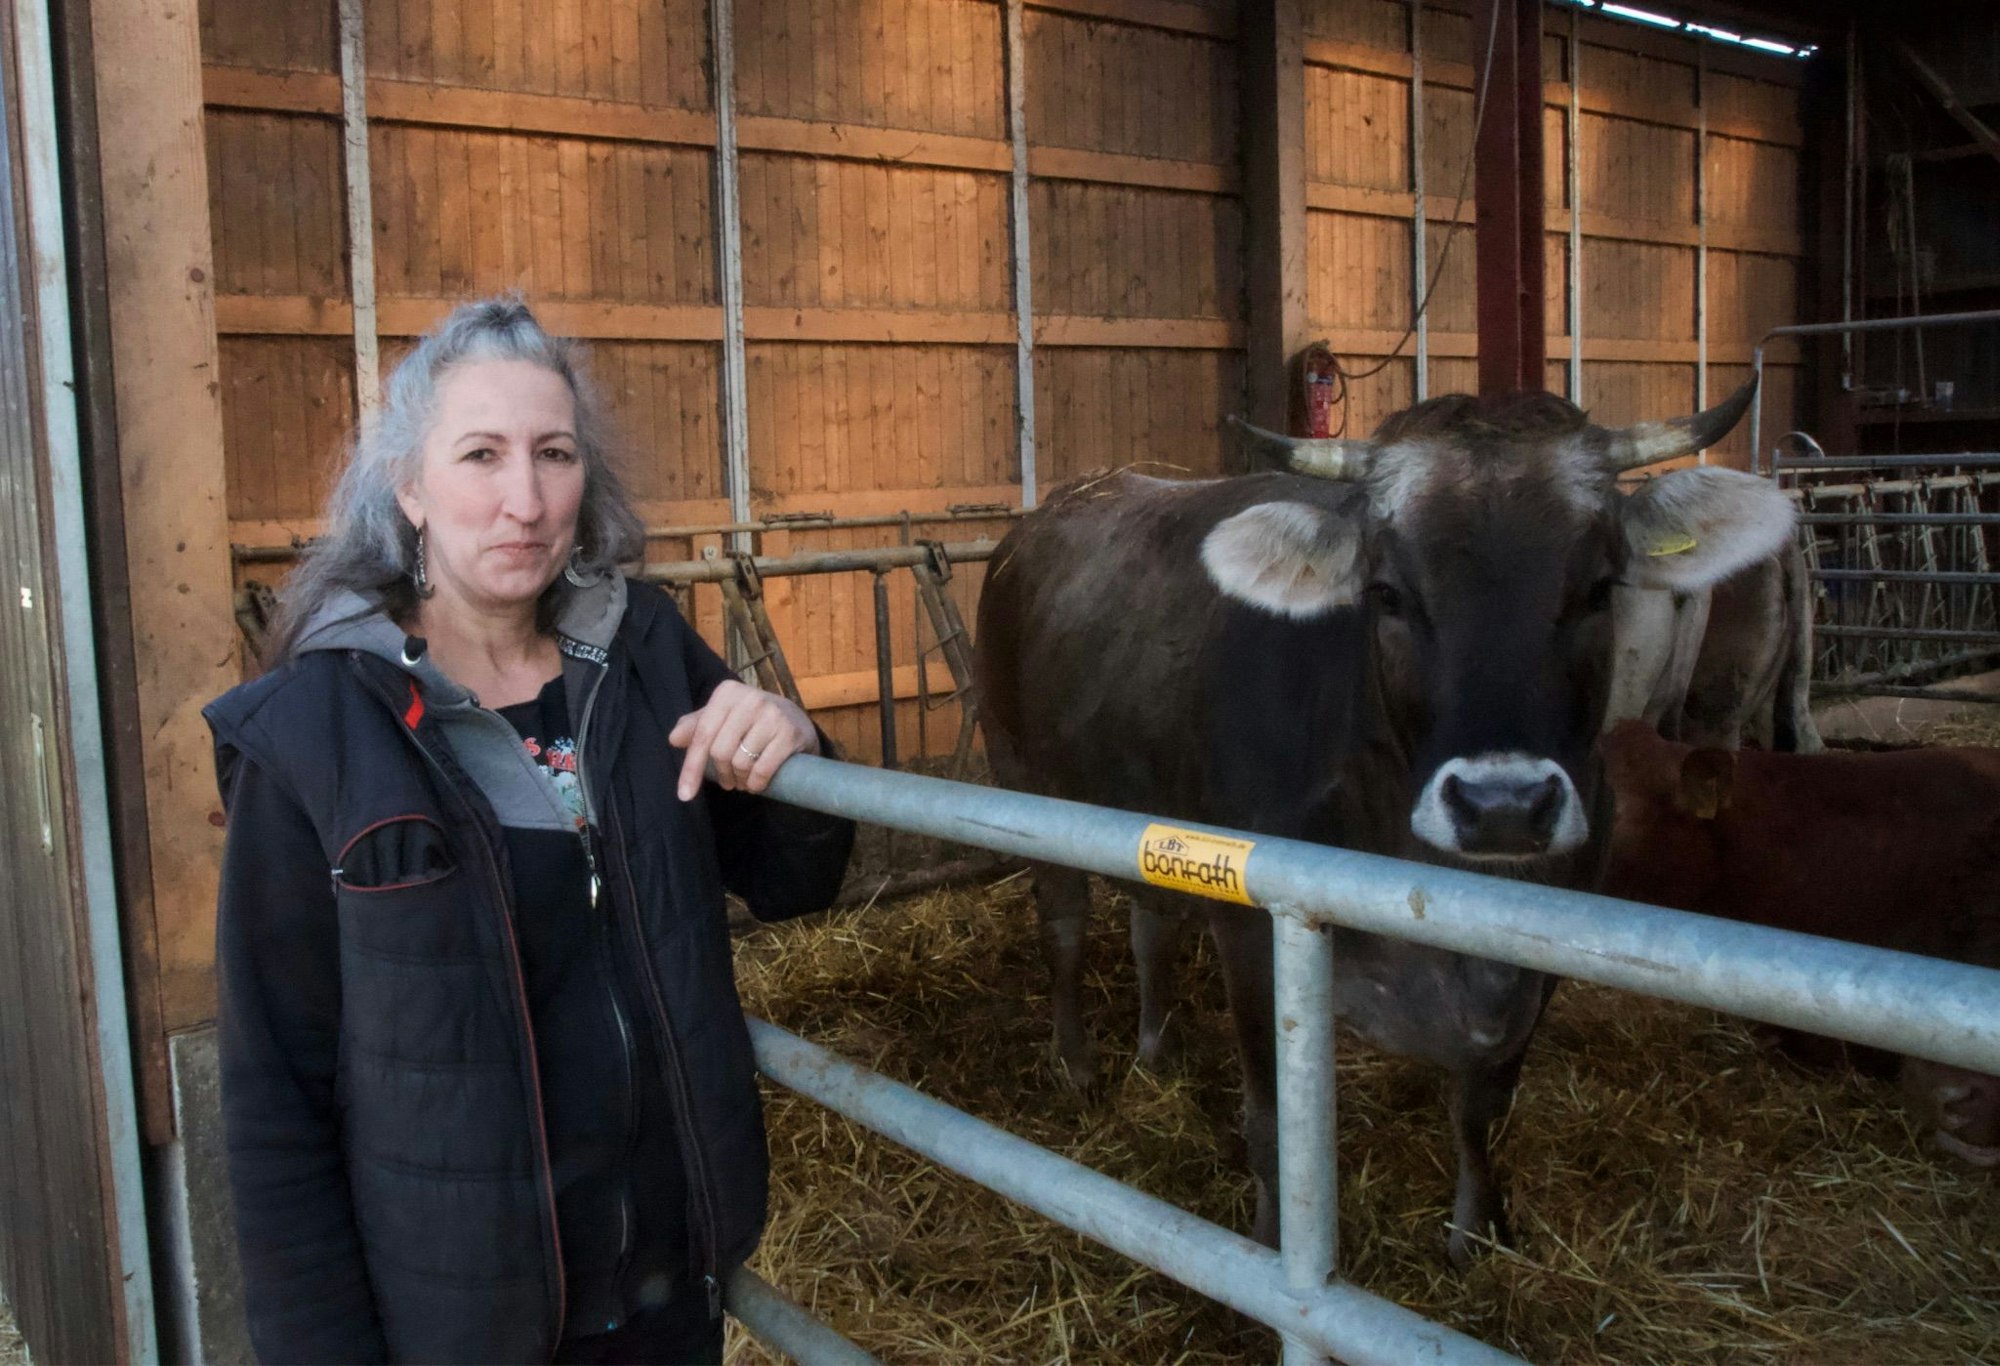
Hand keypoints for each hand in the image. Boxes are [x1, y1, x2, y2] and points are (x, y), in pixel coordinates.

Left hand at [668, 680, 819, 800]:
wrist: (796, 720)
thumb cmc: (750, 721)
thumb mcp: (722, 717)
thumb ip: (696, 726)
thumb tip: (674, 739)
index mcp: (727, 693)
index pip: (702, 735)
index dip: (691, 768)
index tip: (684, 795)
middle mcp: (750, 699)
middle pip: (720, 752)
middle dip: (723, 774)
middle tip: (729, 781)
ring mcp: (772, 715)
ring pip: (741, 762)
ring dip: (740, 780)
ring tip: (744, 780)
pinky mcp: (789, 733)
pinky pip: (762, 769)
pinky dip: (756, 784)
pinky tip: (756, 784)